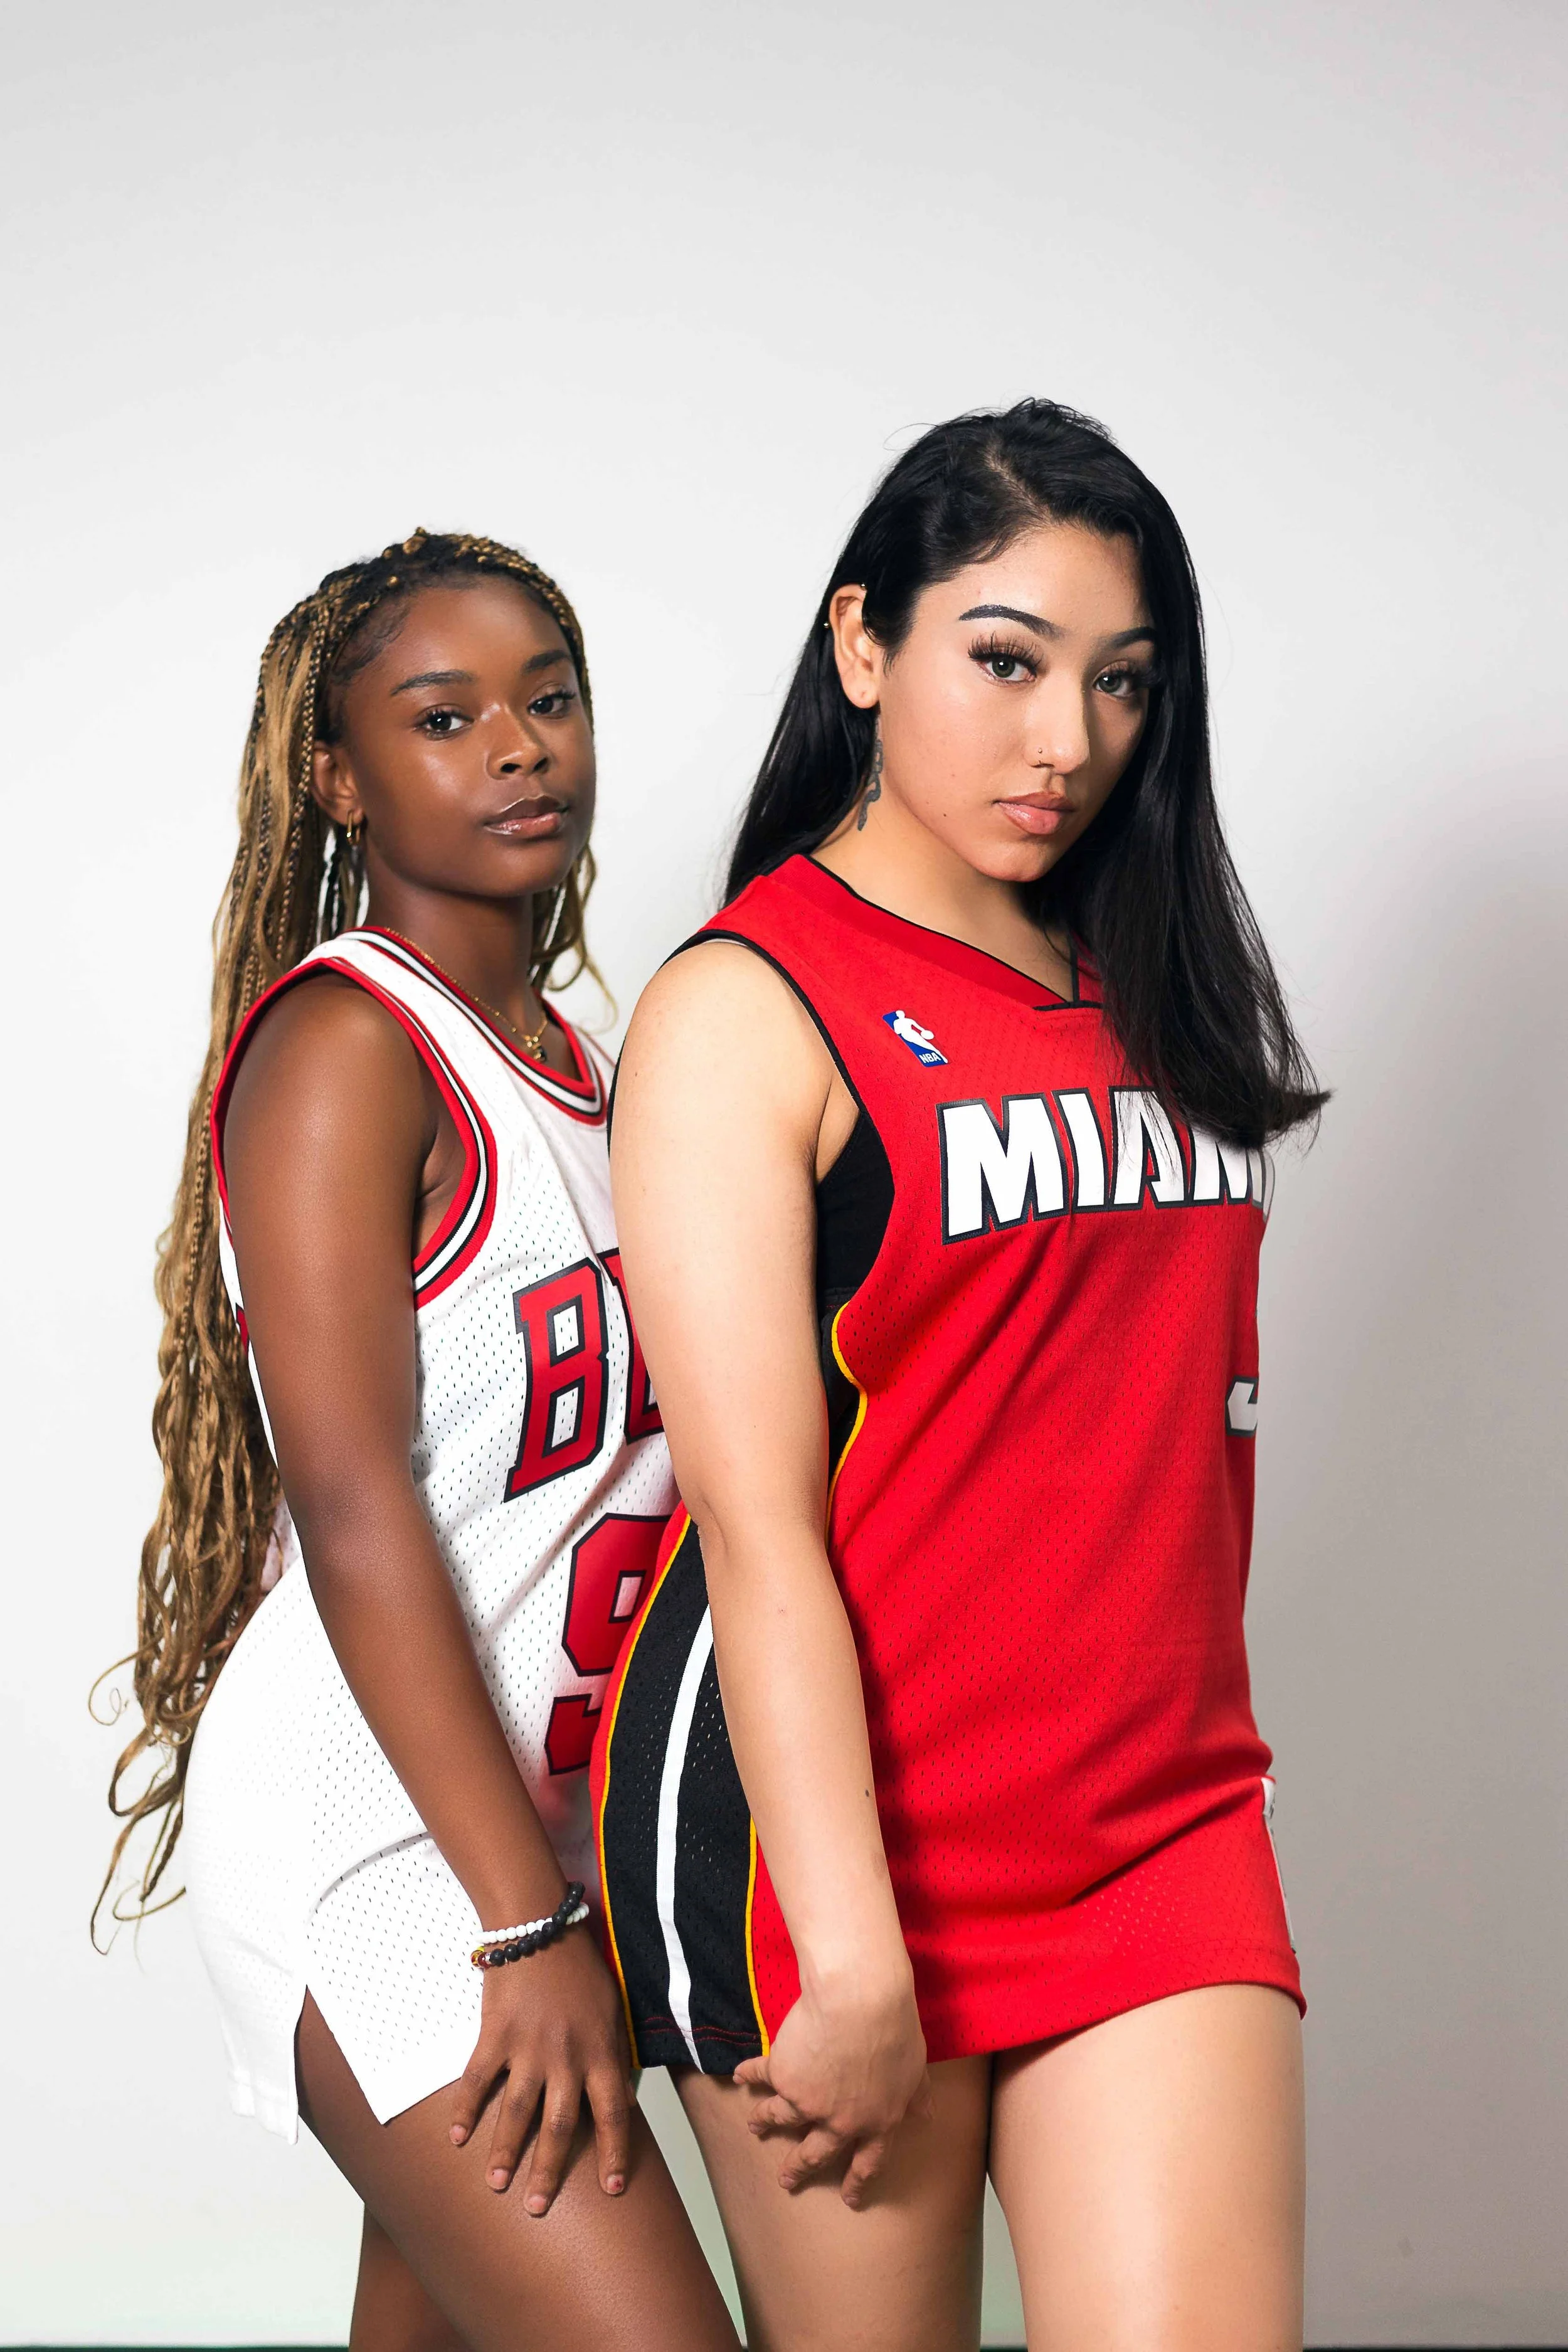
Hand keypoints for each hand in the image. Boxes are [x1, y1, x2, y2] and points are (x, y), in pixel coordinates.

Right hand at [447, 1928, 633, 2214]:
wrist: (540, 1927)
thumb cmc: (580, 1968)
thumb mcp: (612, 2010)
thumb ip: (612, 2054)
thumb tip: (618, 2096)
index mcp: (601, 2051)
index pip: (614, 2114)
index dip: (614, 2153)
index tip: (612, 2189)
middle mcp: (567, 2057)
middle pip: (560, 2127)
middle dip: (549, 2172)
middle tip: (537, 2207)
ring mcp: (529, 2047)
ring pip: (517, 2112)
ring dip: (505, 2152)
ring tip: (495, 2185)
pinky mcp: (496, 2035)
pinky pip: (478, 2081)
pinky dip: (465, 2111)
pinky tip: (456, 2138)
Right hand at [734, 1967, 928, 2207]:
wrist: (860, 2002)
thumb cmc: (896, 2030)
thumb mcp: (917, 2069)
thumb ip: (917, 2097)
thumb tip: (926, 2116)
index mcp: (877, 2122)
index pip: (868, 2161)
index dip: (858, 2181)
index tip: (849, 2198)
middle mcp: (839, 2121)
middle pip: (815, 2153)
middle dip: (798, 2169)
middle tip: (786, 2180)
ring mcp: (807, 2101)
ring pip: (780, 2118)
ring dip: (764, 2122)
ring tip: (754, 2125)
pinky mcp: (782, 2074)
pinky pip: (761, 2076)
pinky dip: (747, 2076)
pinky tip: (738, 2076)